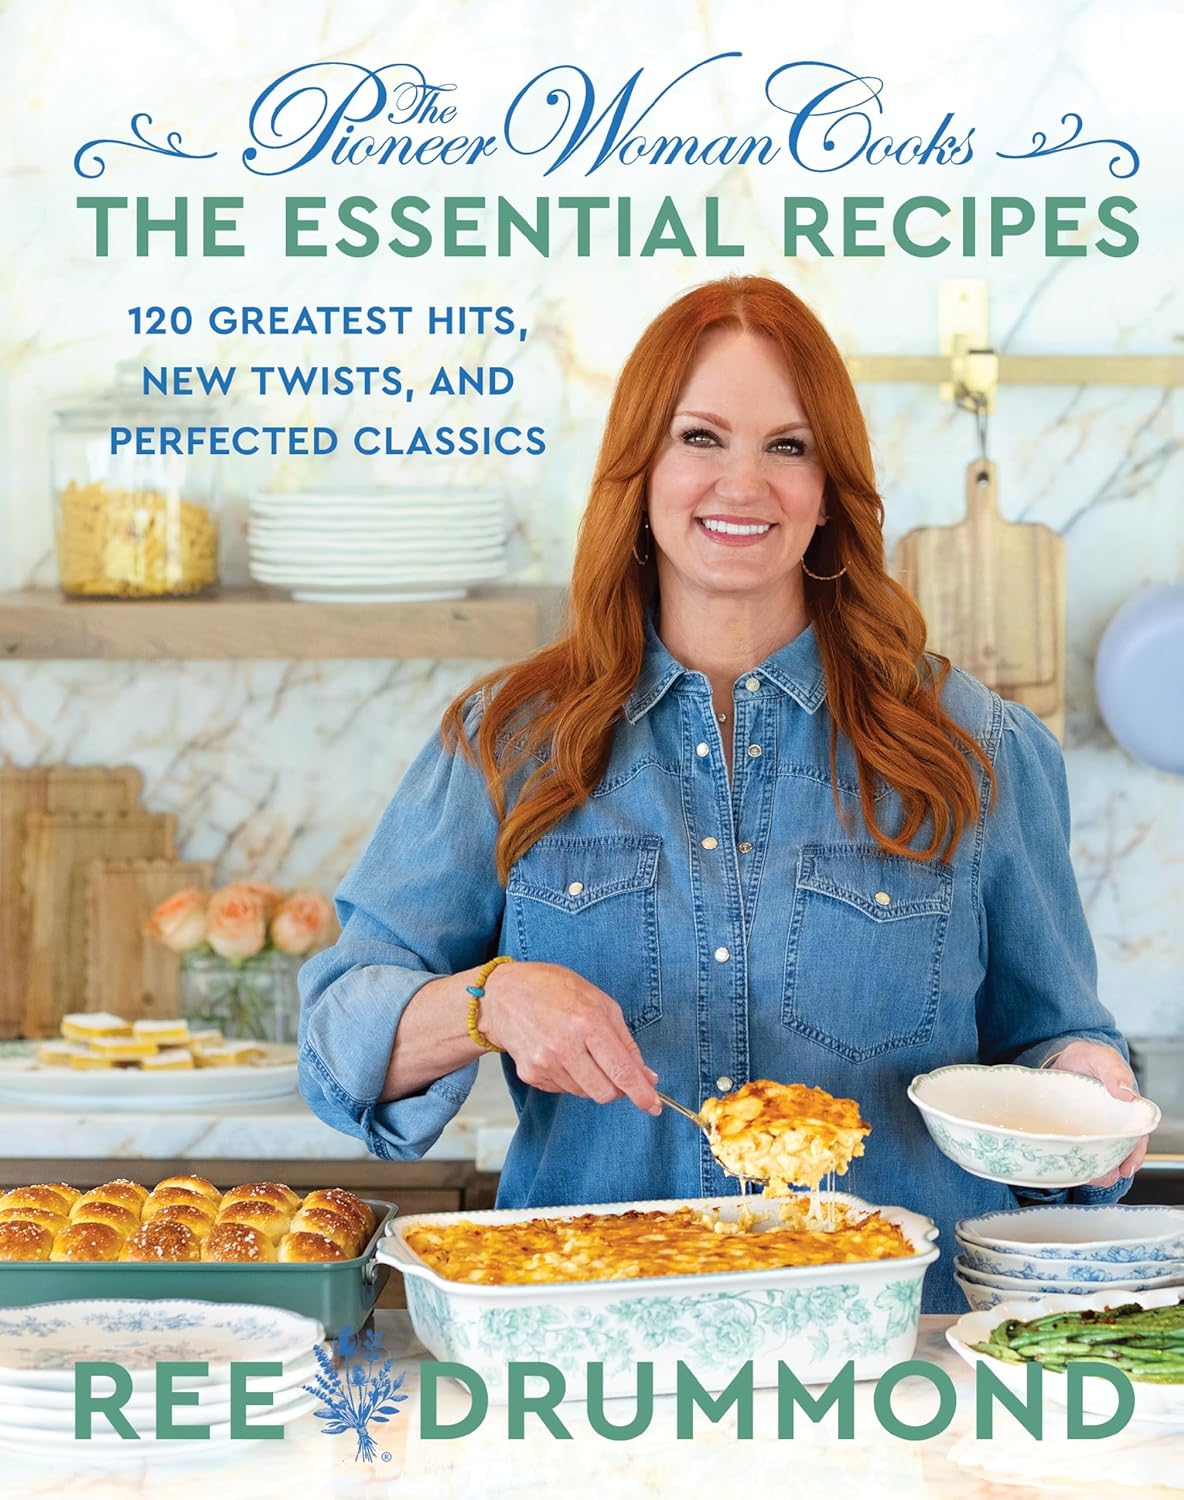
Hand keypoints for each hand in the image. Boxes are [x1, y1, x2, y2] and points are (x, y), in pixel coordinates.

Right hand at [479, 961, 661, 1115]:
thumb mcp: (600, 1002)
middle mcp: (565, 1046)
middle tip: (616, 1072)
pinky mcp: (531, 1075)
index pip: (622, 1071)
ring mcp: (545, 1063)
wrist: (503, 996)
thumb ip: (625, 1042)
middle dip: (617, 1088)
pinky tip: (562, 1054)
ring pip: (585, 1093)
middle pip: (605, 1092)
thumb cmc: (553, 990)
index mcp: (587, 1022)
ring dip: (593, 1080)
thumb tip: (646, 1075)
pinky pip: (564, 1090)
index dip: (641, 1093)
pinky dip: (572, 1078)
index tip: (653, 1105)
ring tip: (580, 1051)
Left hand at [1049, 1040, 1147, 1186]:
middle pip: (1118, 1150)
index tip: (1127, 1168)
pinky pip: (1078, 1148)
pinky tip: (1072, 1168)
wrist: (1062, 1057)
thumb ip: (1113, 1070)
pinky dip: (1077, 1160)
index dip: (1134, 1154)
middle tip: (1104, 1178)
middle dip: (1113, 1167)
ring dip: (1096, 1167)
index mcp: (1125, 1108)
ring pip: (1099, 1153)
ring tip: (1088, 1177)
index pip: (1136, 1135)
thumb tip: (1126, 1092)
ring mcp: (1091, 1127)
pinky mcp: (1072, 1129)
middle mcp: (1111, 1122)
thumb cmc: (1086, 1058)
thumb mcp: (1100, 1058)